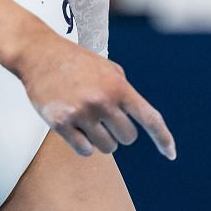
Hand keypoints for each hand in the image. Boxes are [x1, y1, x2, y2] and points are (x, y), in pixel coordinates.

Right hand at [9, 33, 175, 159]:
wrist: (39, 54)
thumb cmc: (76, 62)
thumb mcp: (108, 68)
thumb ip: (125, 91)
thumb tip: (140, 118)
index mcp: (118, 86)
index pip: (150, 118)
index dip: (164, 139)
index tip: (171, 155)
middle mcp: (103, 101)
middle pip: (127, 138)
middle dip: (118, 132)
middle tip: (103, 117)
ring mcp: (81, 113)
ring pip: (107, 148)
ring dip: (100, 140)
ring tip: (86, 119)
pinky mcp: (61, 123)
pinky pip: (85, 151)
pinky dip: (83, 145)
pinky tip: (74, 128)